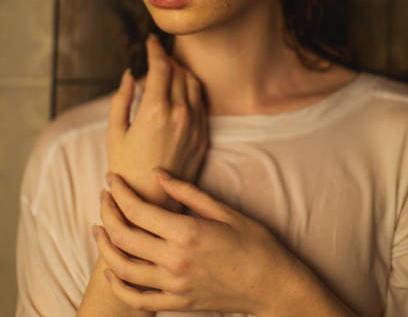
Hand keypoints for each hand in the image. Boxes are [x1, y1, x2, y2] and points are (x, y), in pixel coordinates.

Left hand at [94, 171, 301, 314]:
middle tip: (104, 197)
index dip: (120, 192)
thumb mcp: (223, 210)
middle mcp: (175, 261)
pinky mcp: (177, 303)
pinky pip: (138, 299)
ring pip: (123, 269)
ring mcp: (174, 286)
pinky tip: (111, 271)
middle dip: (107, 213)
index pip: (138, 210)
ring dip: (106, 247)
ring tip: (100, 229)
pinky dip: (119, 285)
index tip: (111, 179)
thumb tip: (159, 173)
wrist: (271, 285)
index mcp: (187, 232)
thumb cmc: (253, 243)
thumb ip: (187, 192)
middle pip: (124, 237)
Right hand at [107, 34, 208, 212]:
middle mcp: (180, 113)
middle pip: (178, 71)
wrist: (152, 203)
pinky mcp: (203, 135)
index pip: (161, 66)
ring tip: (169, 69)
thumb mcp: (114, 132)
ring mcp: (195, 124)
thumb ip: (121, 98)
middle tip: (157, 53)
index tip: (150, 41)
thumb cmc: (126, 168)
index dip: (155, 49)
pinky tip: (181, 89)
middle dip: (167, 58)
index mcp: (155, 109)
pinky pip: (201, 102)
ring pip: (194, 83)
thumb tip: (128, 74)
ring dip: (181, 71)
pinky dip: (192, 88)